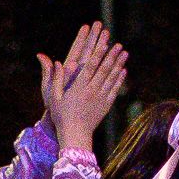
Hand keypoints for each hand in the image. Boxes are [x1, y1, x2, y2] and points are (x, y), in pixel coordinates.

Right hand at [45, 26, 126, 152]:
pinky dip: (119, 79)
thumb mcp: (54, 97)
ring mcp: (101, 98)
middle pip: (104, 69)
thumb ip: (57, 79)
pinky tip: (123, 70)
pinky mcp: (106, 105)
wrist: (75, 134)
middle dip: (112, 55)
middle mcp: (92, 91)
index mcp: (79, 87)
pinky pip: (114, 89)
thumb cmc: (61, 115)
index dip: (98, 54)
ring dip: (118, 64)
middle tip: (119, 44)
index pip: (90, 67)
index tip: (104, 43)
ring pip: (111, 78)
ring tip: (124, 53)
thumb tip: (58, 62)